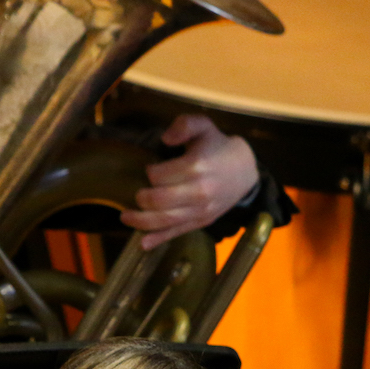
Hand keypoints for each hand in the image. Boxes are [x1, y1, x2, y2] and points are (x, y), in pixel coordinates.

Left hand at [119, 114, 259, 249]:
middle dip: (141, 197)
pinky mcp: (202, 222)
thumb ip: (184, 124)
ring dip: (140, 221)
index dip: (149, 172)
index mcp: (196, 166)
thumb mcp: (204, 126)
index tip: (149, 169)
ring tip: (124, 217)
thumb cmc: (218, 146)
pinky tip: (142, 244)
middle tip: (137, 193)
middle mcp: (198, 191)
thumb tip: (165, 138)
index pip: (159, 175)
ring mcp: (200, 211)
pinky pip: (177, 233)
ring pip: (164, 220)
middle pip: (158, 200)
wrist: (244, 170)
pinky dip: (158, 239)